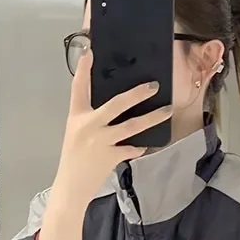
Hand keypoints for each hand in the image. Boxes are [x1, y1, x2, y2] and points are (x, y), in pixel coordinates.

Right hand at [52, 49, 171, 207]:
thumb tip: (114, 107)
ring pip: (132, 126)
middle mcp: (88, 125)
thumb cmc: (73, 158)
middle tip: (154, 86)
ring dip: (152, 117)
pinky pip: (132, 148)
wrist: (71, 187)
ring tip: (167, 110)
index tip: (90, 51)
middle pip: (117, 104)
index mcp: (76, 117)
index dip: (84, 69)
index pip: (78, 88)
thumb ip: (92, 119)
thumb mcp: (76, 133)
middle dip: (137, 94)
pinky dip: (139, 147)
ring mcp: (101, 141)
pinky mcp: (110, 156)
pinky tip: (146, 145)